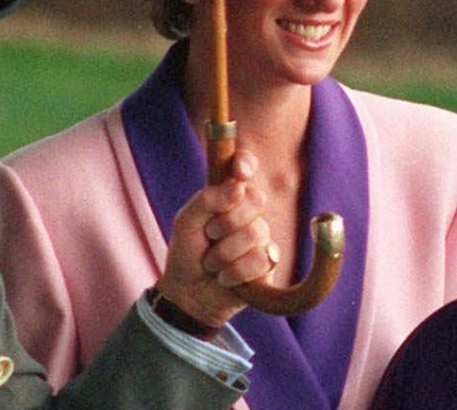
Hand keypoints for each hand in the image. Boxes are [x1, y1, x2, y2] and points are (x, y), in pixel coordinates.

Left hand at [155, 149, 276, 328]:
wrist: (189, 293)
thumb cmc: (187, 251)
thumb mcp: (186, 222)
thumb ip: (207, 200)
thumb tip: (238, 186)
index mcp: (228, 193)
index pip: (244, 166)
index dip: (246, 163)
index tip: (240, 172)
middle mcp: (249, 211)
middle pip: (255, 200)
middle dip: (224, 223)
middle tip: (209, 236)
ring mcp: (262, 236)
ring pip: (256, 234)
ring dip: (224, 254)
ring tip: (213, 262)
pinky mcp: (270, 263)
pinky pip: (260, 260)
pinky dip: (234, 273)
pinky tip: (226, 278)